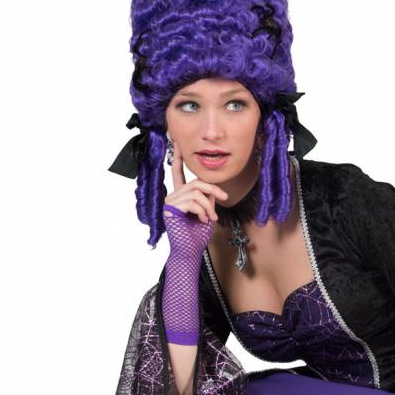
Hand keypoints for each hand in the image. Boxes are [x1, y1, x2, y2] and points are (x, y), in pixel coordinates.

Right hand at [162, 139, 227, 254]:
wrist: (190, 252)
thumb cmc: (197, 236)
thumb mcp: (207, 211)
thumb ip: (207, 197)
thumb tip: (212, 188)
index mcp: (180, 195)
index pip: (178, 172)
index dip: (178, 157)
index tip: (177, 142)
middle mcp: (173, 196)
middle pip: (195, 182)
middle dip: (212, 189)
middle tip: (224, 198)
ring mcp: (170, 202)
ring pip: (195, 192)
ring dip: (208, 205)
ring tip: (211, 218)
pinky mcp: (170, 209)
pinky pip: (192, 201)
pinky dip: (202, 211)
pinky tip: (203, 221)